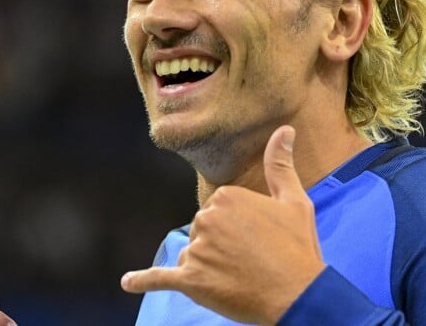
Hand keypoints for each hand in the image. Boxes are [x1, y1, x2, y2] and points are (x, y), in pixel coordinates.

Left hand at [121, 126, 325, 324]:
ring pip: (193, 254)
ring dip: (209, 267)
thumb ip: (280, 164)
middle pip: (202, 230)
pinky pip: (161, 277)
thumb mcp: (294, 200)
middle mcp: (206, 218)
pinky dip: (144, 280)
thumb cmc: (297, 246)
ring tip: (239, 276)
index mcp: (226, 195)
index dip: (238, 228)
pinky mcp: (191, 280)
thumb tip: (284, 130)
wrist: (298, 295)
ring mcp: (197, 249)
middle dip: (221, 245)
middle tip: (251, 260)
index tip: (258, 239)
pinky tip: (127, 282)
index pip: (218, 209)